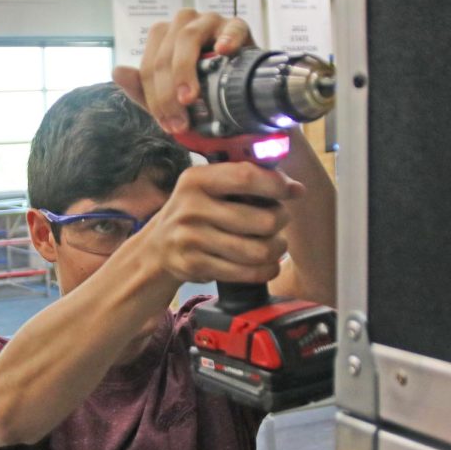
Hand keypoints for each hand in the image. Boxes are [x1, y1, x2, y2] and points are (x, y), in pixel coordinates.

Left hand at [113, 10, 254, 134]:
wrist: (244, 92)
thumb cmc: (206, 91)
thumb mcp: (172, 98)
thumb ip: (143, 89)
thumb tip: (117, 72)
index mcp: (164, 38)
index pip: (150, 66)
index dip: (156, 98)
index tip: (169, 125)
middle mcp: (183, 24)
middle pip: (165, 54)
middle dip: (168, 93)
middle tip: (180, 123)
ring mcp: (210, 22)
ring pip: (188, 37)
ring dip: (185, 70)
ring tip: (189, 98)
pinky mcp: (237, 25)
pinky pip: (231, 28)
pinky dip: (227, 37)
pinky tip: (224, 51)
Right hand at [140, 162, 304, 284]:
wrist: (156, 249)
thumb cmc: (194, 213)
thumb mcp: (206, 187)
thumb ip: (241, 180)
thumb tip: (294, 187)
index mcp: (196, 179)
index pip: (246, 177)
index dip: (277, 185)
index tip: (294, 190)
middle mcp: (192, 207)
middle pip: (262, 219)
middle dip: (281, 220)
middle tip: (280, 221)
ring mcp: (192, 238)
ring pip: (258, 250)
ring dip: (277, 249)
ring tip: (276, 245)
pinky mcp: (196, 265)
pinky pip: (246, 272)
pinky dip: (265, 270)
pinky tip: (268, 265)